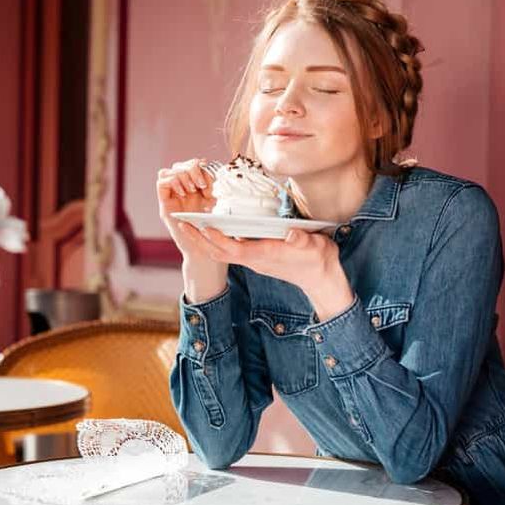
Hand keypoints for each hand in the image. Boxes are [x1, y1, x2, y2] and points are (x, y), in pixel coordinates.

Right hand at [156, 158, 217, 260]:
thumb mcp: (219, 201)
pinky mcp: (165, 204)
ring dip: (182, 175)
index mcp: (197, 187)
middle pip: (179, 165)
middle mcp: (183, 190)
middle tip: (201, 184)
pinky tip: (183, 192)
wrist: (206, 248)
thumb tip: (211, 165)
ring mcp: (173, 197)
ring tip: (192, 189)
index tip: (210, 179)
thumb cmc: (216, 227)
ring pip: (168, 171)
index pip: (193, 164)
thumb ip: (214, 183)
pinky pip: (161, 182)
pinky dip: (172, 182)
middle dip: (191, 169)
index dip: (201, 166)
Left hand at [179, 225, 354, 320]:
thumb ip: (304, 241)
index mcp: (266, 255)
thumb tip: (293, 233)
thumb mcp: (317, 247)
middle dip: (200, 240)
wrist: (323, 280)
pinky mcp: (256, 258)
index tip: (204, 227)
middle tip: (182, 224)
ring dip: (204, 241)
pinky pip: (229, 251)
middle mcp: (255, 260)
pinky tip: (210, 230)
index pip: (235, 249)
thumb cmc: (319, 260)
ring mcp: (254, 260)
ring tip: (188, 226)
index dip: (219, 239)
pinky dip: (216, 241)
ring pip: (222, 252)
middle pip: (220, 252)